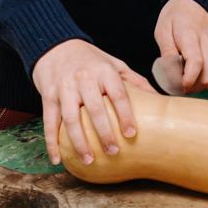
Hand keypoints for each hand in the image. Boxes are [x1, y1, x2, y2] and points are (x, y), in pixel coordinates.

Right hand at [31, 39, 154, 165]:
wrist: (55, 47)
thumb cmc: (90, 60)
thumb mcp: (114, 64)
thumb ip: (135, 81)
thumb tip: (159, 99)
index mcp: (104, 71)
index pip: (117, 94)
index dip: (125, 114)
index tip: (131, 134)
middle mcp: (84, 78)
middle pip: (95, 109)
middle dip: (104, 132)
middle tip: (113, 152)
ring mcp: (64, 88)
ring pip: (70, 118)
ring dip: (79, 142)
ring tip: (89, 160)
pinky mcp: (47, 96)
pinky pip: (49, 122)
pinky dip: (52, 142)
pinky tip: (58, 159)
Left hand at [154, 0, 207, 93]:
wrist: (195, 1)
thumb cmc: (176, 15)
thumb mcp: (163, 30)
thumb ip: (167, 53)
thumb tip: (169, 75)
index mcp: (191, 36)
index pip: (196, 63)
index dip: (187, 79)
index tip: (177, 86)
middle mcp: (207, 44)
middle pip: (206, 77)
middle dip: (191, 87)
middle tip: (175, 85)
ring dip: (196, 85)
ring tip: (181, 79)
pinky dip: (201, 78)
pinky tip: (189, 73)